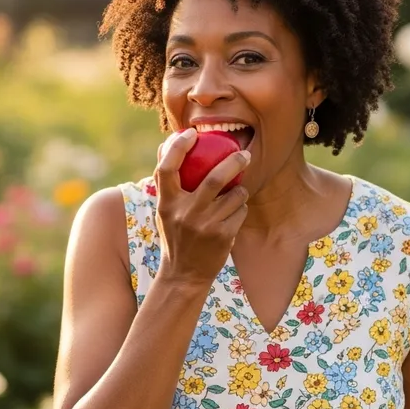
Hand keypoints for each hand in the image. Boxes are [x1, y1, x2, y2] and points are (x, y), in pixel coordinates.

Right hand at [154, 128, 250, 286]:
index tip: (191, 133)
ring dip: (241, 191)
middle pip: (213, 179)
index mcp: (166, 204)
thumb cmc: (175, 235)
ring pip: (234, 196)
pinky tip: (236, 212)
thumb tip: (166, 143)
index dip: (178, 146)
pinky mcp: (222, 237)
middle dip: (233, 162)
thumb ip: (166, 181)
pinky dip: (241, 208)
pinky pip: (240, 212)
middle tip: (244, 154)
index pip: (167, 167)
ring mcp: (205, 226)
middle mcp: (184, 214)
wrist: (184, 274)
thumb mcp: (165, 210)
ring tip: (238, 192)